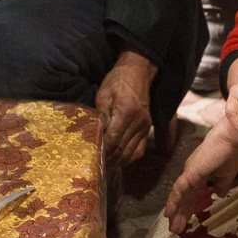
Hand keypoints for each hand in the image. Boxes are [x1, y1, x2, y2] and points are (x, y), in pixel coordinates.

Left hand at [97, 49, 156, 168]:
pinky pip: (139, 151)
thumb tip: (93, 135)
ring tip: (104, 163)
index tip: (90, 155)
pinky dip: (128, 158)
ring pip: (131, 154)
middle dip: (108, 159)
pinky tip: (118, 159)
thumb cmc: (117, 82)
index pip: (113, 139)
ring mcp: (145, 127)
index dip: (102, 150)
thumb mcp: (103, 95)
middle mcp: (139, 122)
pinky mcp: (147, 129)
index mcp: (127, 112)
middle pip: (122, 150)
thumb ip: (100, 116)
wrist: (137, 73)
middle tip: (94, 163)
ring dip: (117, 161)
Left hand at [164, 128, 237, 231]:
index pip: (192, 194)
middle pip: (184, 198)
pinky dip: (173, 202)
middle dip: (181, 214)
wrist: (232, 137)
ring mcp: (190, 172)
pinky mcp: (191, 173)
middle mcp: (192, 172)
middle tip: (176, 230)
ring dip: (176, 213)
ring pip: (180, 196)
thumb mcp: (228, 174)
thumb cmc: (231, 151)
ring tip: (174, 229)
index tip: (185, 220)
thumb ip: (222, 185)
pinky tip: (169, 214)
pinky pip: (179, 190)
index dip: (188, 207)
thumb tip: (219, 195)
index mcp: (200, 172)